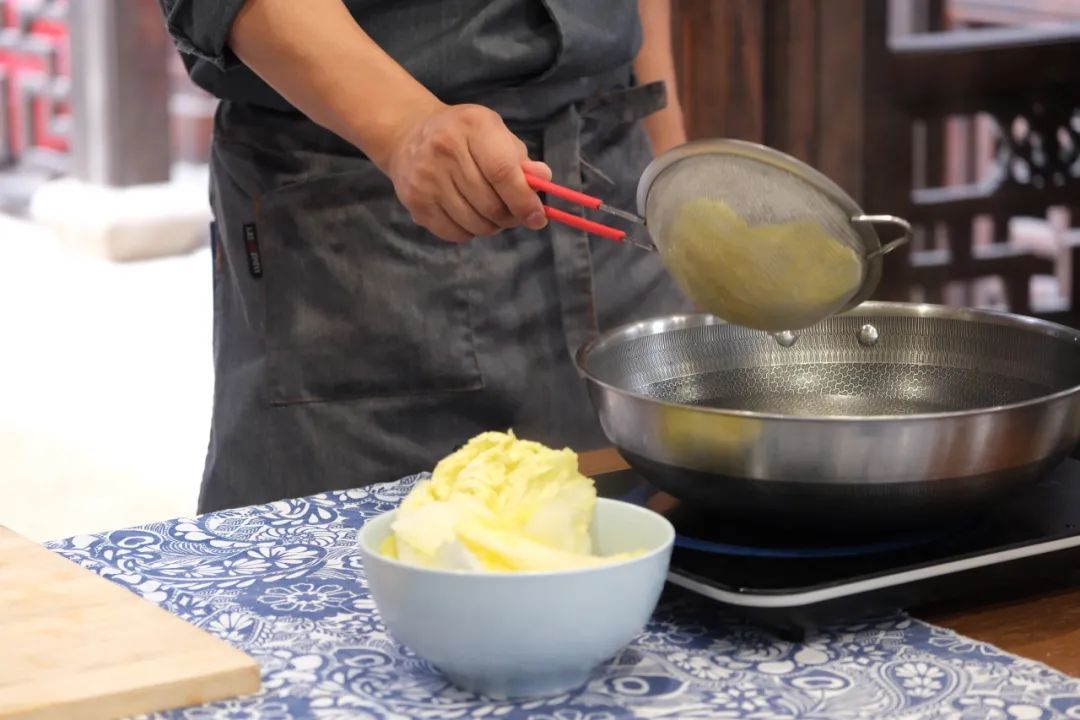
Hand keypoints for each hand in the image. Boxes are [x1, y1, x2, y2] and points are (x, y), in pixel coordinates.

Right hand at [385, 103, 551, 242]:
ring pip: (474, 223)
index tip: (537, 218)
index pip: (502, 172)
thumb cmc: (464, 136)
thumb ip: (520, 159)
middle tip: (515, 216)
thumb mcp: (495, 134)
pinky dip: (470, 232)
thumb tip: (543, 180)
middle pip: (490, 204)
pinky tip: (470, 216)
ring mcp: (427, 177)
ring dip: (492, 227)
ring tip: (492, 214)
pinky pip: (454, 233)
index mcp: (472, 126)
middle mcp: (445, 149)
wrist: (410, 135)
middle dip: (510, 218)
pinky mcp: (415, 201)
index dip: (523, 200)